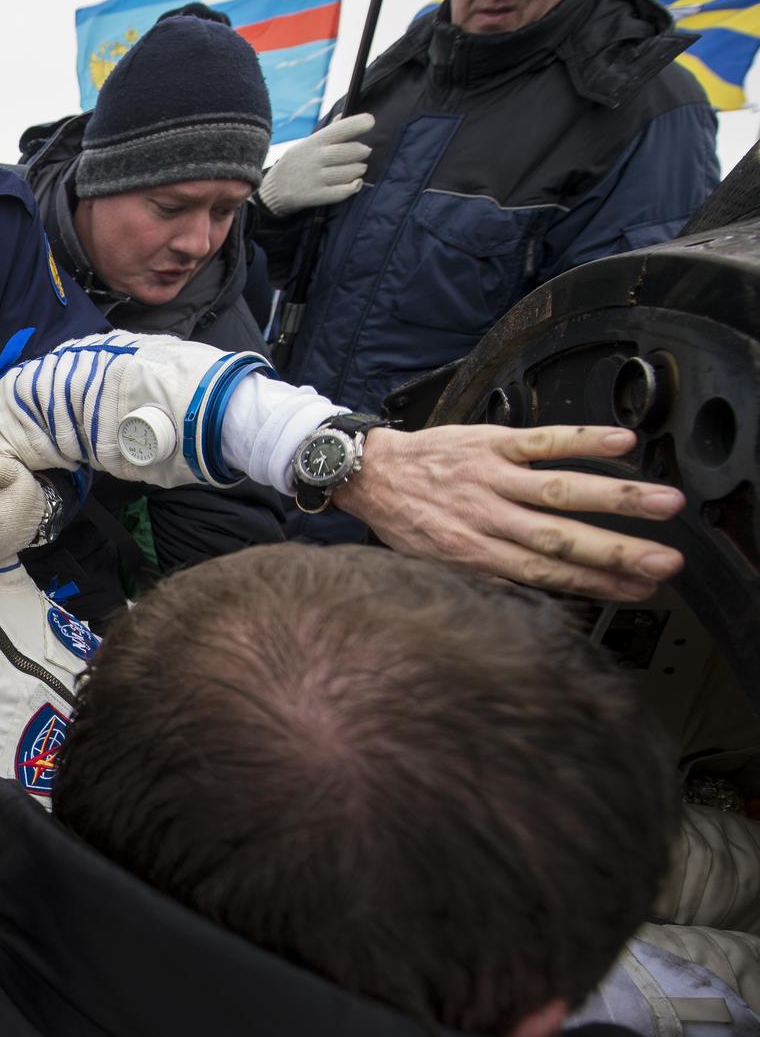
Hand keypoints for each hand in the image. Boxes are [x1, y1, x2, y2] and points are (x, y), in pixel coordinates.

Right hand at [258, 113, 373, 216]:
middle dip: (362, 151)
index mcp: (315, 142)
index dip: (359, 124)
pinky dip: (353, 187)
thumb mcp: (307, 143)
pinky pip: (343, 191)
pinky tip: (356, 183)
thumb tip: (344, 115)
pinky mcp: (317, 196)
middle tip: (365, 152)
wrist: (274, 190)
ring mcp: (316, 178)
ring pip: (350, 172)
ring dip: (359, 170)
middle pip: (351, 152)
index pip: (341, 129)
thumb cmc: (296, 163)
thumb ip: (327, 132)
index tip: (370, 121)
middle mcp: (316, 158)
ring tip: (359, 168)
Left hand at [334, 425, 684, 600]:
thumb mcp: (439, 566)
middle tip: (665, 561)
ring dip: (615, 497)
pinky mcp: (491, 443)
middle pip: (562, 538)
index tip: (640, 588)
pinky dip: (582, 441)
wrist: (371, 475)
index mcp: (476, 555)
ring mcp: (490, 478)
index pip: (548, 573)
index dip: (597, 583)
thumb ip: (489, 578)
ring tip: (662, 503)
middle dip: (617, 552)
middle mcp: (487, 519)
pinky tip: (620, 444)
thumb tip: (541, 595)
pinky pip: (541, 441)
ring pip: (560, 490)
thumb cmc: (409, 521)